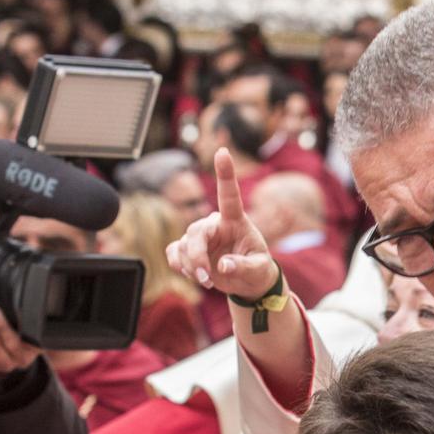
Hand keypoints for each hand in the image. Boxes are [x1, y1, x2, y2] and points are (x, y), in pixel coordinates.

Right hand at [167, 150, 274, 300]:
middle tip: (207, 278)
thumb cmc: (257, 269)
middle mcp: (215, 223)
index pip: (229, 194)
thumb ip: (243, 267)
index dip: (225, 173)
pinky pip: (174, 252)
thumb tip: (223, 265)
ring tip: (207, 280)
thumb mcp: (259, 270)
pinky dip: (179, 265)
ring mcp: (200, 235)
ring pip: (183, 245)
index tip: (222, 151)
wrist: (247, 281)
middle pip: (196, 232)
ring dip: (191, 267)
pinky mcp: (188, 248)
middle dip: (197, 257)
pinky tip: (191, 273)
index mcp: (236, 221)